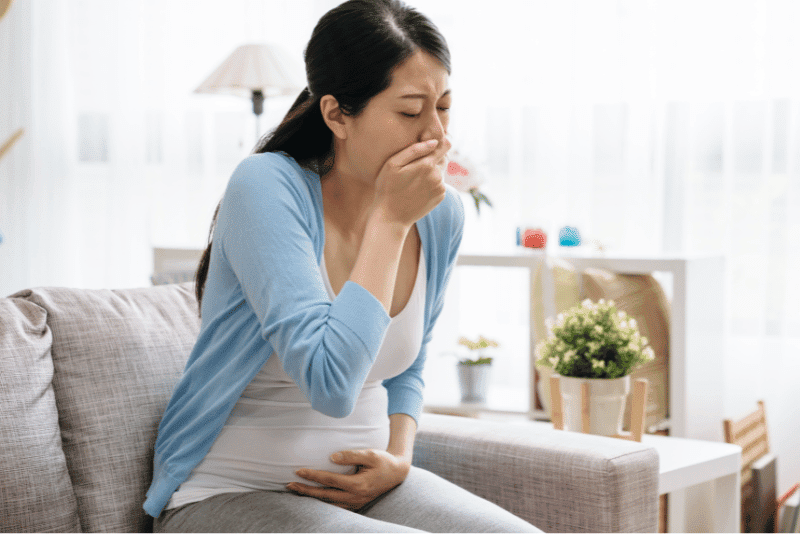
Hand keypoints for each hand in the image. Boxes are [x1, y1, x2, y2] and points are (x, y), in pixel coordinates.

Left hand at [286, 449, 410, 510]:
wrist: (397, 473)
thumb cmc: (383, 461)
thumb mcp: (370, 454)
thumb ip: (351, 455)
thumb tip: (332, 457)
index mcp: (358, 484)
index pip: (330, 480)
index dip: (313, 476)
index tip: (299, 470)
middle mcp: (356, 497)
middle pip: (325, 495)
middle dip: (306, 490)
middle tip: (290, 484)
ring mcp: (356, 503)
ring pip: (329, 503)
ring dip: (312, 498)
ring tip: (296, 491)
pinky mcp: (356, 504)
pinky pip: (336, 506)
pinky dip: (323, 502)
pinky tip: (313, 497)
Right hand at [372, 137, 451, 226]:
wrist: (391, 217)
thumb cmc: (387, 188)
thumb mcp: (393, 164)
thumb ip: (414, 150)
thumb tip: (434, 142)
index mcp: (427, 165)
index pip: (445, 145)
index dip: (439, 142)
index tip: (429, 145)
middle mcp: (438, 176)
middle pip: (443, 158)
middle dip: (433, 158)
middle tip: (415, 166)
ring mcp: (440, 187)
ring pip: (441, 171)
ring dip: (432, 171)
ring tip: (414, 179)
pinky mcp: (440, 197)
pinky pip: (440, 183)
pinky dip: (432, 183)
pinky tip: (417, 188)